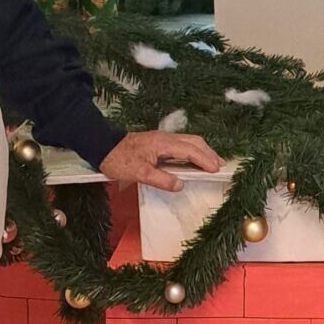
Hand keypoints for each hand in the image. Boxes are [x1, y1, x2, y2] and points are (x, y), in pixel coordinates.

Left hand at [99, 131, 222, 191]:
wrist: (102, 146)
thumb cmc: (119, 160)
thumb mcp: (139, 174)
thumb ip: (162, 179)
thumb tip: (181, 185)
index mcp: (163, 144)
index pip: (190, 151)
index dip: (205, 160)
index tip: (216, 170)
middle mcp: (166, 138)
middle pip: (195, 142)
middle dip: (209, 154)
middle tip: (221, 167)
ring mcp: (163, 139)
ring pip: (190, 141)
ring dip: (203, 151)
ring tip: (213, 163)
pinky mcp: (160, 142)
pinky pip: (183, 144)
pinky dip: (194, 151)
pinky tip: (195, 160)